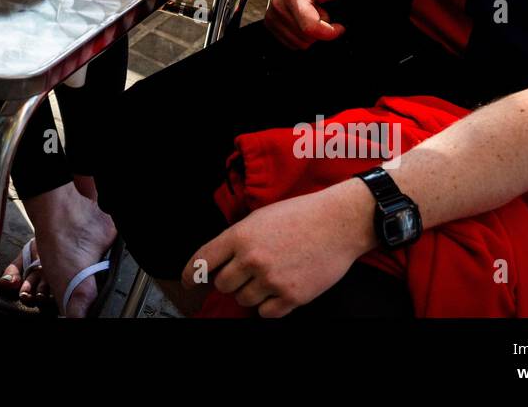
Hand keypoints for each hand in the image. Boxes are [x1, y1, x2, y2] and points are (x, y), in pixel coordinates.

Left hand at [183, 184, 369, 316]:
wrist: (339, 222)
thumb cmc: (301, 214)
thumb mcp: (260, 217)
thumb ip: (238, 238)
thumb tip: (221, 259)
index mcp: (240, 236)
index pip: (203, 260)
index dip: (191, 273)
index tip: (188, 281)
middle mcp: (252, 260)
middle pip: (223, 285)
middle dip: (230, 280)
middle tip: (245, 272)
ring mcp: (272, 280)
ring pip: (243, 300)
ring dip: (251, 292)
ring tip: (269, 276)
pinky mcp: (292, 297)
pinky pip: (266, 313)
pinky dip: (269, 305)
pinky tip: (279, 289)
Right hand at [264, 0, 346, 48]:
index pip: (310, 27)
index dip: (330, 32)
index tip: (340, 27)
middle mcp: (278, 6)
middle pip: (306, 38)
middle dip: (320, 30)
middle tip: (321, 11)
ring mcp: (272, 16)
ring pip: (299, 43)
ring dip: (311, 33)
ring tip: (313, 14)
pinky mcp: (270, 23)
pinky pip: (292, 43)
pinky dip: (302, 36)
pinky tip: (304, 20)